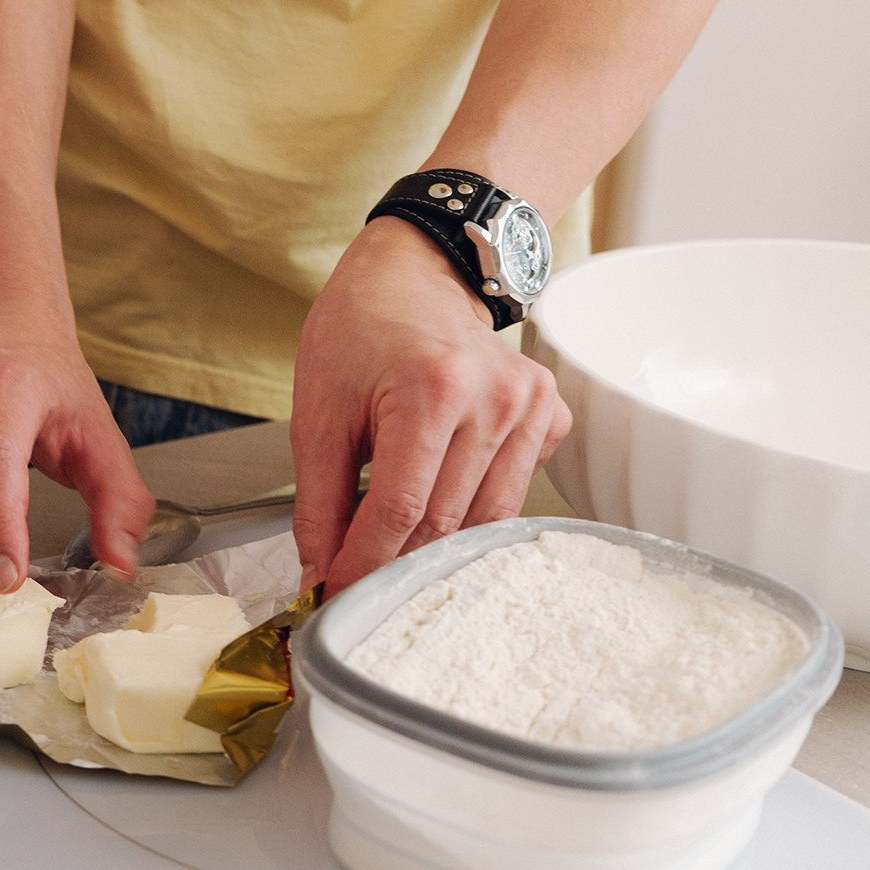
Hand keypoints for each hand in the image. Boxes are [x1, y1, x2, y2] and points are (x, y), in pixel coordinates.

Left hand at [292, 218, 571, 592]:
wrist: (413, 277)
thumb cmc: (358, 331)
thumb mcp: (318, 411)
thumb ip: (317, 501)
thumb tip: (319, 574)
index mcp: (431, 388)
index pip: (402, 507)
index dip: (366, 562)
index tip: (337, 593)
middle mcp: (494, 398)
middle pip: (446, 522)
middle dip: (395, 562)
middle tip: (355, 582)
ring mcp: (532, 407)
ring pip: (485, 521)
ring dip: (436, 547)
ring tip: (392, 549)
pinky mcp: (552, 417)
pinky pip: (513, 493)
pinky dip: (474, 512)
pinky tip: (442, 494)